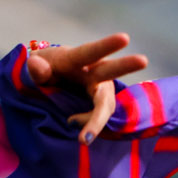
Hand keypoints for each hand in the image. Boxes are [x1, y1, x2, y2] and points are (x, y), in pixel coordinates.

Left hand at [25, 33, 148, 144]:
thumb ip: (35, 68)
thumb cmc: (43, 71)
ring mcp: (98, 90)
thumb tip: (36, 65)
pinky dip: (92, 127)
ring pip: (106, 103)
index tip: (124, 38)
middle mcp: (93, 73)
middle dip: (125, 65)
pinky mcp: (98, 106)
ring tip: (84, 139)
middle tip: (143, 60)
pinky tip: (82, 137)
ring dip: (97, 120)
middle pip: (109, 71)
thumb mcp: (34, 68)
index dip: (106, 46)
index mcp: (76, 60)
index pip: (90, 51)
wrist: (48, 84)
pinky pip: (100, 117)